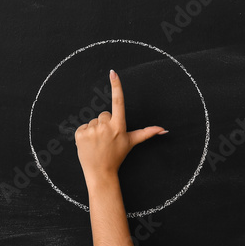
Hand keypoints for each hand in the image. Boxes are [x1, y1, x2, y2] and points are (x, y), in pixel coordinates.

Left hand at [75, 70, 165, 185]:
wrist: (100, 173)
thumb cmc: (117, 156)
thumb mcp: (131, 143)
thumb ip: (147, 133)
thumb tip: (164, 130)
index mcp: (119, 126)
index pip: (118, 102)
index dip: (117, 86)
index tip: (113, 73)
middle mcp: (106, 126)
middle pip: (103, 114)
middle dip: (105, 124)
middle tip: (106, 139)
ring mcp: (92, 130)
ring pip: (92, 121)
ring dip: (94, 130)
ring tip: (98, 143)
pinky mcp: (80, 134)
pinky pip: (82, 127)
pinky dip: (84, 134)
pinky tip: (89, 144)